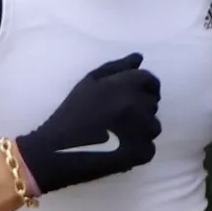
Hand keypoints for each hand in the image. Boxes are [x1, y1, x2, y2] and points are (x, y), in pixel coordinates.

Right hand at [15, 51, 161, 195]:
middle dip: (140, 108)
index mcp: (125, 85)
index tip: (133, 97)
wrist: (58, 152)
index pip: (151, 80)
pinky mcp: (143, 152)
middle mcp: (138, 104)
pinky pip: (149, 147)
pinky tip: (118, 151)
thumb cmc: (70, 114)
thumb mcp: (88, 83)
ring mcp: (143, 130)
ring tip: (117, 135)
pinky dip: (137, 149)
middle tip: (118, 118)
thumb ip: (116, 68)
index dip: (145, 88)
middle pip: (152, 103)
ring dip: (141, 129)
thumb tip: (139, 58)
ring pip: (154, 126)